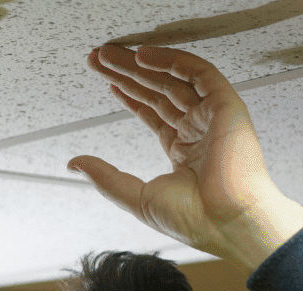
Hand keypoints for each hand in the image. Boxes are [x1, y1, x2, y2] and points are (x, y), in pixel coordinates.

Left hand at [68, 45, 302, 272]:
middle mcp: (198, 130)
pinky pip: (200, 74)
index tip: (107, 81)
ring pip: (173, 80)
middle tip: (98, 59)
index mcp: (183, 151)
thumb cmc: (194, 220)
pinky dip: (172, 61)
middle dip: (126, 74)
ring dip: (141, 64)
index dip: (129, 94)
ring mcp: (212, 118)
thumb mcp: (136, 196)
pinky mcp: (226, 107)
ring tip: (110, 55)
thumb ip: (105, 177)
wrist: (226, 224)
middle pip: (158, 91)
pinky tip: (144, 56)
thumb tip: (75, 163)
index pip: (153, 112)